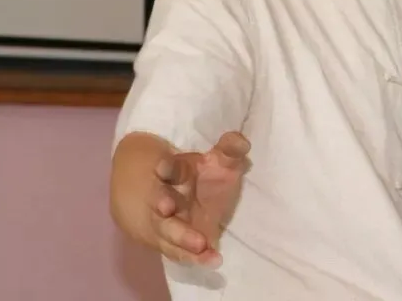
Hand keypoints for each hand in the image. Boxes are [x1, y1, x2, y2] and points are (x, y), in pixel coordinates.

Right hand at [149, 132, 250, 266]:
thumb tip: (242, 141)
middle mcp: (164, 198)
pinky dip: (195, 257)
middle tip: (166, 206)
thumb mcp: (216, 160)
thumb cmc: (200, 176)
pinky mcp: (171, 244)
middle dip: (162, 203)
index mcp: (173, 173)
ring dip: (180, 237)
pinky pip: (179, 252)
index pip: (167, 169)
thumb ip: (229, 149)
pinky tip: (212, 260)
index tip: (163, 167)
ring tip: (199, 244)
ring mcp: (164, 224)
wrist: (177, 200)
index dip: (166, 168)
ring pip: (166, 231)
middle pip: (159, 202)